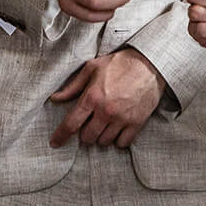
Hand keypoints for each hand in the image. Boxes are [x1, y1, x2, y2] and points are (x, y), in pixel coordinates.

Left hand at [49, 47, 165, 147]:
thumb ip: (73, 86)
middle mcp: (106, 111)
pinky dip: (118, 140)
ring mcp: (122, 118)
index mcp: (92, 97)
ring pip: (104, 141)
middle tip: (89, 125)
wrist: (150, 63)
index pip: (71, 124)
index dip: (61, 136)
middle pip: (88, 137)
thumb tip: (56, 98)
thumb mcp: (92, 68)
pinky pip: (123, 143)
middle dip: (85, 134)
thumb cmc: (120, 63)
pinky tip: (117, 130)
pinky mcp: (137, 122)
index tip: (55, 142)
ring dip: (101, 136)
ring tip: (104, 126)